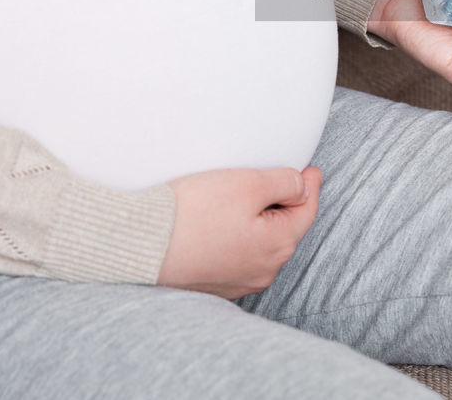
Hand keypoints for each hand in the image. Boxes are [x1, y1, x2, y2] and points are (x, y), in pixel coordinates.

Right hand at [157, 166, 322, 298]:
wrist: (140, 246)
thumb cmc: (194, 213)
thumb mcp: (248, 184)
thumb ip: (284, 183)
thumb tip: (302, 188)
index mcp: (278, 246)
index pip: (306, 210)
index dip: (310, 185)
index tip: (310, 169)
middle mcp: (263, 271)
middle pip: (285, 229)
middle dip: (286, 203)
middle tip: (281, 178)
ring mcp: (238, 281)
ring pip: (260, 243)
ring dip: (260, 221)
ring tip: (248, 198)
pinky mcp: (213, 283)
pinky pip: (237, 254)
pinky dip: (238, 236)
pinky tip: (224, 222)